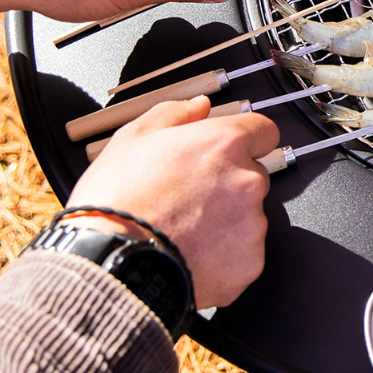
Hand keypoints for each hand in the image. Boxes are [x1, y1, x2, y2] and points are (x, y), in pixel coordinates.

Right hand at [66, 97, 277, 309]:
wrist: (109, 266)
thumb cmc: (115, 203)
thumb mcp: (132, 140)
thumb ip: (173, 114)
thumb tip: (199, 106)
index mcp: (224, 144)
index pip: (263, 131)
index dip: (242, 141)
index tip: (225, 154)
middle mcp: (248, 181)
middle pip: (254, 175)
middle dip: (229, 184)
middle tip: (188, 199)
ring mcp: (252, 224)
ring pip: (249, 217)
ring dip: (226, 222)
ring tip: (182, 232)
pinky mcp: (249, 263)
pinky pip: (243, 254)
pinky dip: (224, 257)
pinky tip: (191, 257)